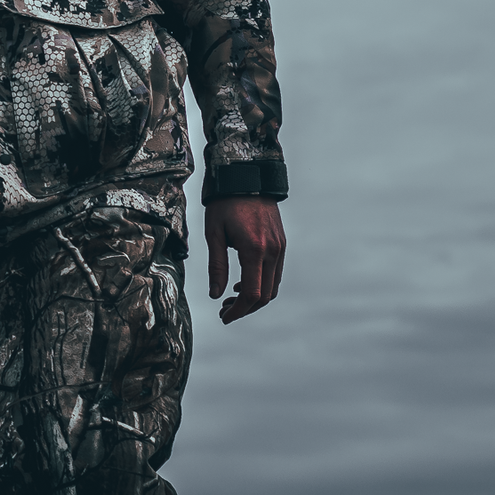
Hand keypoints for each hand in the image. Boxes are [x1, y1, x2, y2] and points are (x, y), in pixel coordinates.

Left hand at [206, 196, 285, 323]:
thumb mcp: (213, 234)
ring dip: (255, 298)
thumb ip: (216, 266)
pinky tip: (244, 283)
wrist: (246, 177)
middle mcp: (272, 251)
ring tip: (231, 300)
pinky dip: (262, 284)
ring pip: (273, 286)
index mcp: (254, 250)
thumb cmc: (224, 204)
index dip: (239, 311)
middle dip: (246, 309)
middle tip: (224, 311)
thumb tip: (215, 294)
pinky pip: (275, 272)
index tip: (224, 317)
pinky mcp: (281, 243)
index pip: (252, 294)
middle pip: (266, 295)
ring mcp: (280, 247)